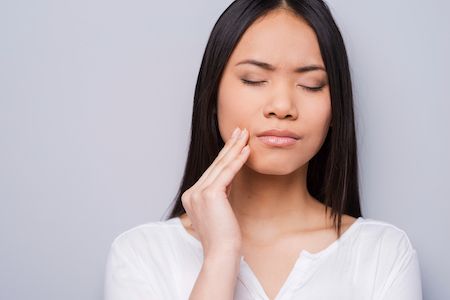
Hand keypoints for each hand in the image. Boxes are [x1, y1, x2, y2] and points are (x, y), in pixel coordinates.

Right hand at [181, 127, 249, 257]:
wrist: (222, 253)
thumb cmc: (223, 237)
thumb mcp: (218, 210)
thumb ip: (219, 193)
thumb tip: (229, 178)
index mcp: (191, 196)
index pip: (211, 171)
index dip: (224, 155)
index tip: (234, 142)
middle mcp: (191, 192)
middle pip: (215, 165)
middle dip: (229, 146)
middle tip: (240, 130)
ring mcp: (198, 193)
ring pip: (220, 166)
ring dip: (235, 148)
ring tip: (245, 134)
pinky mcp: (210, 194)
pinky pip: (227, 173)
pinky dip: (238, 160)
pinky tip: (246, 150)